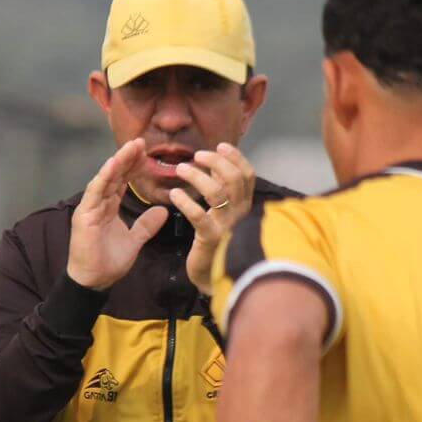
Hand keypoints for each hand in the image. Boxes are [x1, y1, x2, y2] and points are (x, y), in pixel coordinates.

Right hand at [66, 138, 168, 290]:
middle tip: (141, 141)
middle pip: (114, 175)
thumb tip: (163, 211)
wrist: (94, 281)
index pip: (122, 181)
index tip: (146, 153)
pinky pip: (95, 192)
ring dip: (118, 161)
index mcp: (108, 207)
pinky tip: (114, 163)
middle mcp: (98, 203)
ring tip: (132, 146)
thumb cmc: (108, 262)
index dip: (133, 167)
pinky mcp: (85, 215)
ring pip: (105, 178)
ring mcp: (90, 207)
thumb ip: (146, 226)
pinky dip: (104, 177)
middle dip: (127, 158)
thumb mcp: (134, 241)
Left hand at [170, 144, 255, 294]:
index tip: (220, 145)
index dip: (236, 157)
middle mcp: (240, 213)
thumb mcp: (223, 214)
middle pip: (234, 178)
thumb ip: (223, 192)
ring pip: (217, 192)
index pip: (248, 175)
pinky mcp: (210, 238)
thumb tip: (215, 164)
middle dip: (215, 161)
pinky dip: (184, 201)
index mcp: (244, 206)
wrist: (212, 277)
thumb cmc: (215, 242)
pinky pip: (198, 215)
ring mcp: (227, 226)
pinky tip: (173, 194)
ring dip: (197, 176)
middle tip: (196, 155)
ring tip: (181, 169)